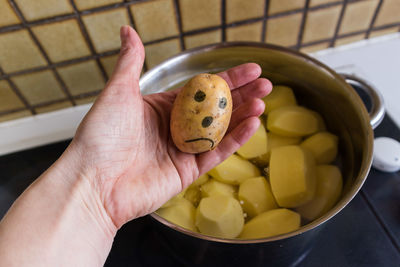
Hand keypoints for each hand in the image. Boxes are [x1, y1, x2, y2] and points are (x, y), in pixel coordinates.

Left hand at [67, 26, 271, 228]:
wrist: (94, 181)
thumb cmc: (101, 135)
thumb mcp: (118, 91)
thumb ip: (131, 61)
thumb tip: (128, 30)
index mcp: (162, 108)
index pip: (202, 88)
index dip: (227, 78)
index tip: (250, 68)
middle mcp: (176, 127)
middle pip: (216, 109)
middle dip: (242, 96)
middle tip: (265, 85)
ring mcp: (183, 150)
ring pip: (221, 130)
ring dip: (243, 116)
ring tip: (262, 102)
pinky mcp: (188, 171)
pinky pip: (217, 152)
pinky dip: (236, 139)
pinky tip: (252, 124)